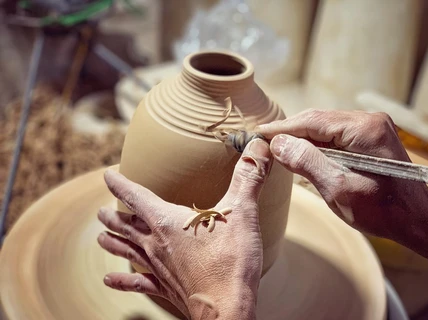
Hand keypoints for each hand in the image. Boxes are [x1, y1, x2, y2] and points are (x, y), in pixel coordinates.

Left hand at [97, 139, 271, 318]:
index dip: (120, 183)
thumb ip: (248, 177)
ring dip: (113, 243)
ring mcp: (158, 268)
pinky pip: (138, 283)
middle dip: (113, 217)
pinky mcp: (166, 288)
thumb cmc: (231, 261)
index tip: (108, 175)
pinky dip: (122, 281)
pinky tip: (108, 280)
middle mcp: (156, 244)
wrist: (227, 308)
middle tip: (100, 212)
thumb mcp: (242, 212)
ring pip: (127, 251)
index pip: (135, 196)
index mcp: (167, 222)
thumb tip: (259, 145)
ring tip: (99, 237)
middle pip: (126, 226)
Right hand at [256, 109, 427, 240]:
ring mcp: (372, 127)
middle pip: (318, 120)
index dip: (282, 128)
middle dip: (290, 132)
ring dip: (303, 138)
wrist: (416, 219)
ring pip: (326, 127)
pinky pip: (336, 135)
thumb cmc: (380, 209)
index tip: (258, 133)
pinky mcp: (371, 137)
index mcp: (363, 128)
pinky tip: (303, 153)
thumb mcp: (337, 187)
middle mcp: (369, 120)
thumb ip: (306, 161)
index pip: (311, 120)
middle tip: (264, 142)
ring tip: (278, 148)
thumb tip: (278, 143)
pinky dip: (317, 144)